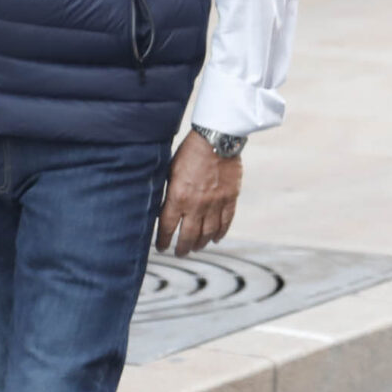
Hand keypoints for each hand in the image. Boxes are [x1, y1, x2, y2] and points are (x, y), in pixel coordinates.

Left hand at [157, 130, 241, 255]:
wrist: (217, 138)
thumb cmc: (189, 152)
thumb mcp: (170, 171)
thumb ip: (168, 192)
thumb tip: (161, 208)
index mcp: (178, 197)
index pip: (167, 227)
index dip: (163, 240)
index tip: (161, 247)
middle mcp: (197, 204)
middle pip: (188, 235)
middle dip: (182, 248)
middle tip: (180, 253)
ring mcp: (216, 203)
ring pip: (208, 232)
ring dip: (201, 243)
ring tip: (196, 248)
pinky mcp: (230, 198)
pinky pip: (226, 222)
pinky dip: (221, 232)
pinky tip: (216, 238)